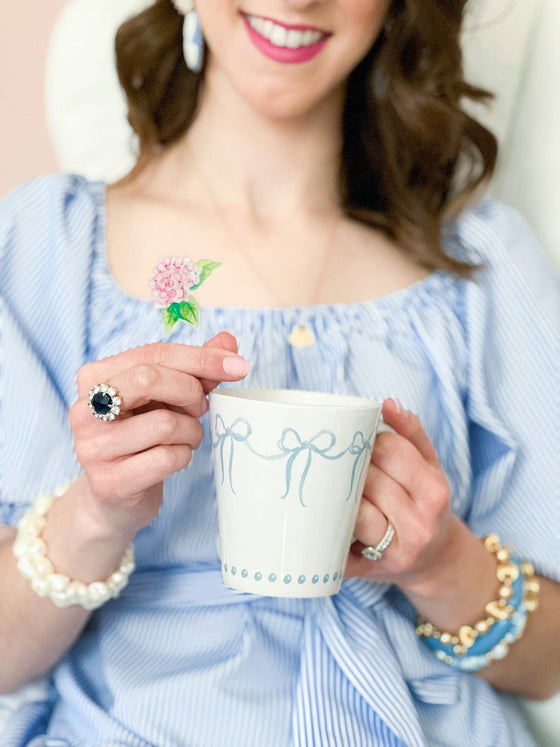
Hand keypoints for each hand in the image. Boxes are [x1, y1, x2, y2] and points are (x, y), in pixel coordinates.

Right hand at [68, 331, 247, 540]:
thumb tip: (228, 340)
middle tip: (202, 407)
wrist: (116, 496)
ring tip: (188, 437)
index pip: (154, 353)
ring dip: (191, 431)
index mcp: (95, 377)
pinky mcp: (109, 482)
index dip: (201, 358)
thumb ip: (195, 369)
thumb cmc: (144, 437)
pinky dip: (183, 457)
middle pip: (149, 379)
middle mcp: (84, 409)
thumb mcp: (166, 397)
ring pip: (164, 423)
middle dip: (191, 391)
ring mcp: (92, 447)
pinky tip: (175, 458)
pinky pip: (166, 459)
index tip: (238, 366)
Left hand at [345, 398, 454, 591]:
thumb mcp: (430, 467)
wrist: (436, 562)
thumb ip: (411, 433)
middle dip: (348, 467)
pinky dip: (329, 527)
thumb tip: (388, 403)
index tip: (354, 441)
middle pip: (367, 479)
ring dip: (336, 495)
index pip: (389, 451)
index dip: (364, 441)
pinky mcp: (371, 569)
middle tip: (336, 462)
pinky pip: (339, 541)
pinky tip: (324, 516)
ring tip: (331, 486)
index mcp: (434, 491)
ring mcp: (395, 550)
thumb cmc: (425, 505)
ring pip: (351, 510)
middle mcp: (420, 523)